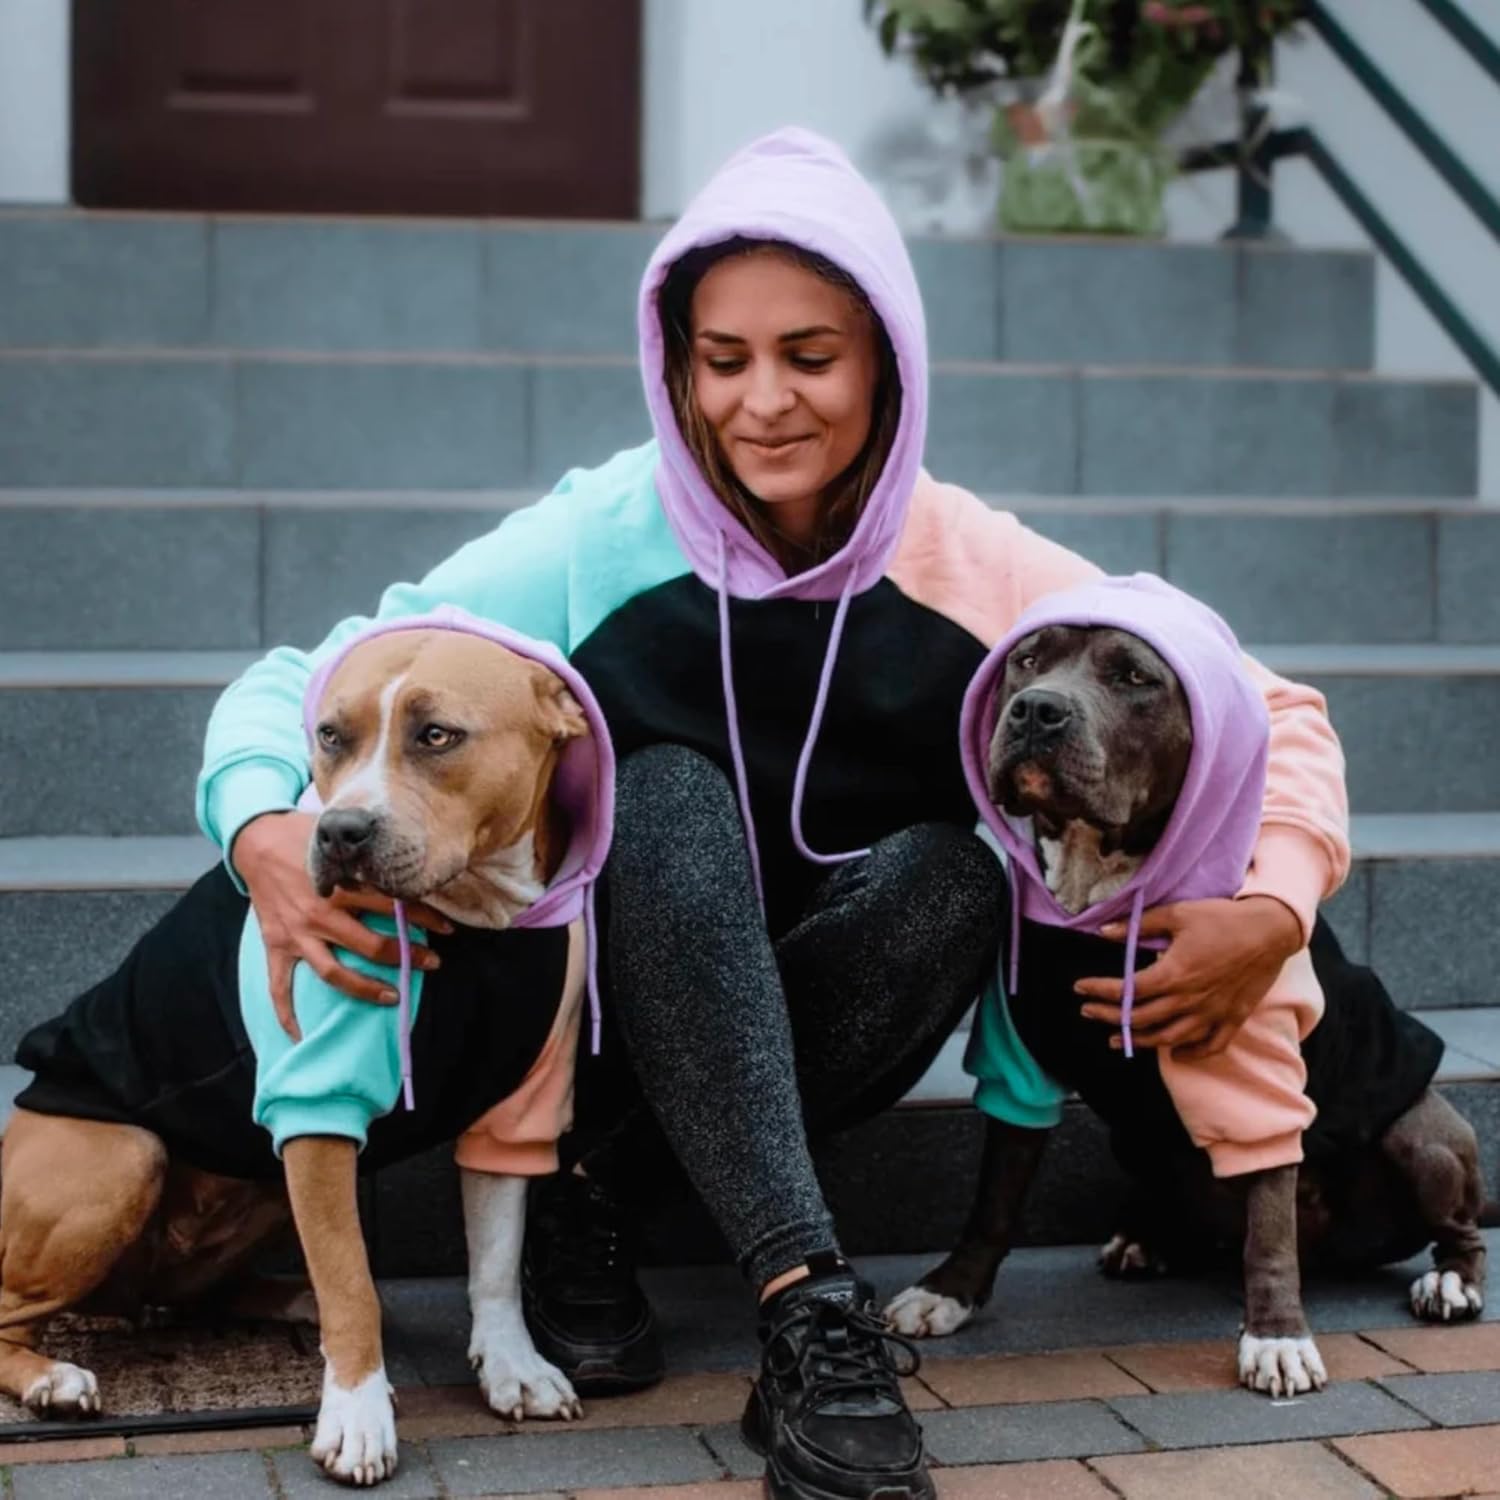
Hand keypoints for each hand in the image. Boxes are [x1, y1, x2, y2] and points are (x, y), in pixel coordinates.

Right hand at [232, 811, 453, 1040]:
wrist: (255, 840)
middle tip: (432, 964)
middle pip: (371, 945)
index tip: (447, 930)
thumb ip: (369, 850)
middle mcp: (320, 913)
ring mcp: (298, 933)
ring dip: (366, 989)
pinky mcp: (277, 945)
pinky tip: (299, 1036)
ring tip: (394, 997)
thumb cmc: (303, 834)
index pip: (393, 906)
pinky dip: (287, 1013)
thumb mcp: (340, 836)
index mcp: (340, 886)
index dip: (424, 919)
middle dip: (406, 957)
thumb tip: (407, 849)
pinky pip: (279, 986)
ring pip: (335, 973)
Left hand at [1075, 896, 1302, 1059]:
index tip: (1080, 989)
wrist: (1270, 930)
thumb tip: (1103, 930)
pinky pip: (1210, 1045)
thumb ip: (1139, 925)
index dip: (1099, 991)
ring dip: (1140, 1041)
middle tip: (1088, 1013)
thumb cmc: (1222, 919)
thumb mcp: (1177, 914)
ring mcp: (1212, 1013)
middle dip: (1110, 1017)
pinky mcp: (1232, 1018)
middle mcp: (1189, 1000)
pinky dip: (1190, 1053)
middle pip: (1141, 1018)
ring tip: (1119, 1040)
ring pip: (1170, 1037)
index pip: (1127, 991)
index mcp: (1173, 974)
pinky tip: (1175, 1054)